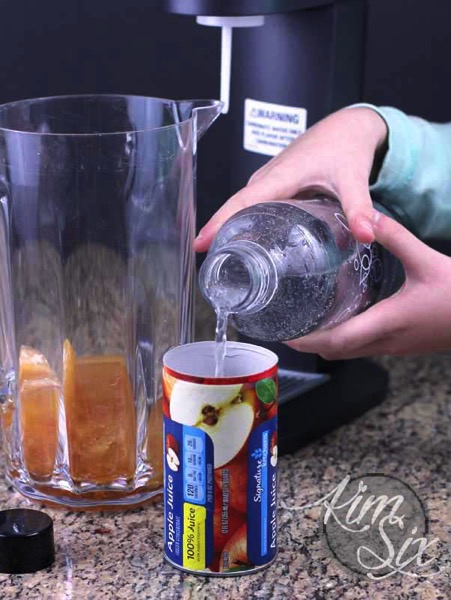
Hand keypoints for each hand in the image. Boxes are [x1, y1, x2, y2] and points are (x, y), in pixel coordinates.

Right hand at [194, 106, 387, 251]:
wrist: (347, 126)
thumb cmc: (346, 147)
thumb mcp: (353, 178)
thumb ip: (358, 208)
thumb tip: (368, 235)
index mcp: (280, 176)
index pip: (242, 202)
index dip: (218, 223)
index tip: (200, 244)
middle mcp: (268, 177)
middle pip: (235, 208)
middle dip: (218, 233)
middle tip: (211, 267)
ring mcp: (269, 180)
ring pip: (242, 206)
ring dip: (229, 229)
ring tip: (222, 261)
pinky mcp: (274, 183)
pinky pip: (252, 204)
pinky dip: (243, 221)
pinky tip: (246, 242)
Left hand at [285, 212, 450, 357]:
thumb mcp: (427, 260)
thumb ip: (395, 237)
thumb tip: (366, 217)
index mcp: (385, 324)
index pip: (334, 341)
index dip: (305, 340)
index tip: (284, 333)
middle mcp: (385, 341)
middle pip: (336, 351)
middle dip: (308, 341)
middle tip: (288, 323)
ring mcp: (394, 347)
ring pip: (350, 352)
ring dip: (326, 340)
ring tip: (307, 319)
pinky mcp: (402, 344)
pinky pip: (364, 346)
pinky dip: (346, 337)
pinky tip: (344, 315)